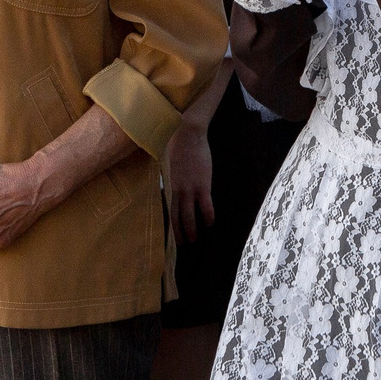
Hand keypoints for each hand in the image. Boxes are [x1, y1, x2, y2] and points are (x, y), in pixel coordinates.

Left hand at [166, 123, 215, 244]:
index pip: (170, 210)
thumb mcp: (170, 164)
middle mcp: (178, 191)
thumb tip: (172, 184)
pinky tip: (210, 223)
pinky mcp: (202, 185)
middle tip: (184, 244)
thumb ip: (172, 177)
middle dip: (180, 232)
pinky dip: (208, 216)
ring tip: (195, 239)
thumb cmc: (178, 145)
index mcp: (171, 186)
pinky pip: (205, 205)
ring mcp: (190, 189)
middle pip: (177, 217)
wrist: (187, 135)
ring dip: (192, 229)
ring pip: (189, 215)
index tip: (173, 234)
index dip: (172, 224)